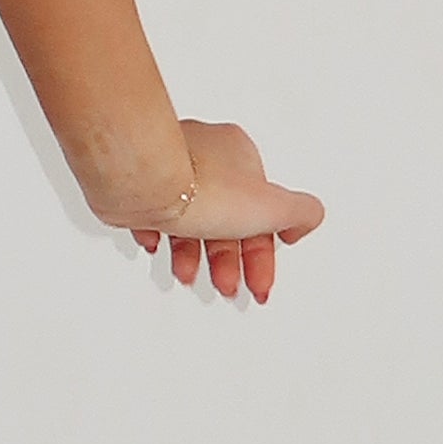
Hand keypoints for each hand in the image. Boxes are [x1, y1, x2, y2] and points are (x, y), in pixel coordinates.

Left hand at [123, 121, 321, 304]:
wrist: (140, 181)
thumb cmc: (200, 187)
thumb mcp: (273, 206)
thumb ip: (300, 214)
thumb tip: (304, 221)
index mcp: (238, 156)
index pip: (261, 212)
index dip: (263, 254)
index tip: (260, 284)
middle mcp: (204, 157)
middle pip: (224, 219)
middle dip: (227, 261)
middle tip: (227, 287)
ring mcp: (168, 168)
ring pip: (188, 219)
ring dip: (192, 256)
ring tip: (188, 276)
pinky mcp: (138, 182)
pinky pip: (151, 211)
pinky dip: (158, 235)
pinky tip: (156, 246)